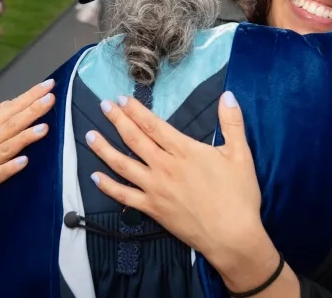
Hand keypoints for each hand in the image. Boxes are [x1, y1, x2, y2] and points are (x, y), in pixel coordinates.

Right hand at [0, 79, 55, 209]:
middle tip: (50, 100)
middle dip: (31, 111)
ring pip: (6, 147)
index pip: (12, 107)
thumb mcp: (5, 137)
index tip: (50, 85)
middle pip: (11, 124)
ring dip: (24, 138)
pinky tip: (25, 162)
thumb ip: (15, 119)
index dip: (30, 95)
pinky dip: (11, 167)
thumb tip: (38, 98)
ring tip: (43, 129)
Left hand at [88, 93, 281, 289]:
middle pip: (134, 139)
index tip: (121, 98)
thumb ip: (233, 122)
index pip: (153, 125)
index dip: (136, 110)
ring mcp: (155, 189)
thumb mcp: (241, 154)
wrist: (231, 236)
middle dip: (117, 120)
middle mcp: (165, 167)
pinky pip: (124, 195)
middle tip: (103, 106)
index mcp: (185, 151)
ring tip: (90, 135)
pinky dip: (107, 186)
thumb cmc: (238, 195)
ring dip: (104, 148)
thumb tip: (227, 95)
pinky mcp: (152, 209)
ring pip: (123, 164)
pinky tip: (95, 177)